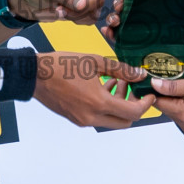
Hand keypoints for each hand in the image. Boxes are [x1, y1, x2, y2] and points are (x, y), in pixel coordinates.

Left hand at [10, 0, 136, 25]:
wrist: (29, 1)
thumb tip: (82, 6)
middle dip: (81, 7)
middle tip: (63, 7)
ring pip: (95, 12)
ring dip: (76, 15)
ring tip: (60, 9)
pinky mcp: (86, 10)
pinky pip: (90, 20)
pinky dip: (76, 20)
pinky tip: (64, 14)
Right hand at [35, 53, 153, 128]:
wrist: (34, 75)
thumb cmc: (62, 65)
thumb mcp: (94, 61)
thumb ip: (121, 69)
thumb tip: (140, 74)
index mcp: (98, 103)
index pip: (132, 113)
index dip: (145, 104)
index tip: (149, 94)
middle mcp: (91, 117)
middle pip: (124, 122)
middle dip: (133, 107)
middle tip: (134, 90)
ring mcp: (82, 120)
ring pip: (111, 120)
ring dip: (119, 106)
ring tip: (116, 83)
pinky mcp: (75, 119)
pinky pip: (98, 118)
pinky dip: (106, 107)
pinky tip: (102, 87)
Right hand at [101, 0, 183, 44]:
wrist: (176, 65)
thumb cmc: (179, 43)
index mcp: (150, 11)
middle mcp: (138, 19)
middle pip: (124, 6)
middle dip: (120, 2)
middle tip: (121, 4)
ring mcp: (130, 31)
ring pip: (117, 19)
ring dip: (113, 16)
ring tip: (116, 19)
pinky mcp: (126, 44)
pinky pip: (114, 37)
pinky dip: (108, 32)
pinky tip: (107, 30)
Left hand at [151, 76, 183, 135]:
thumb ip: (175, 86)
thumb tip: (154, 84)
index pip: (158, 102)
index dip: (156, 90)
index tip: (161, 78)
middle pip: (166, 107)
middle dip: (169, 94)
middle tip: (182, 81)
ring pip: (174, 111)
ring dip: (177, 100)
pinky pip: (183, 116)